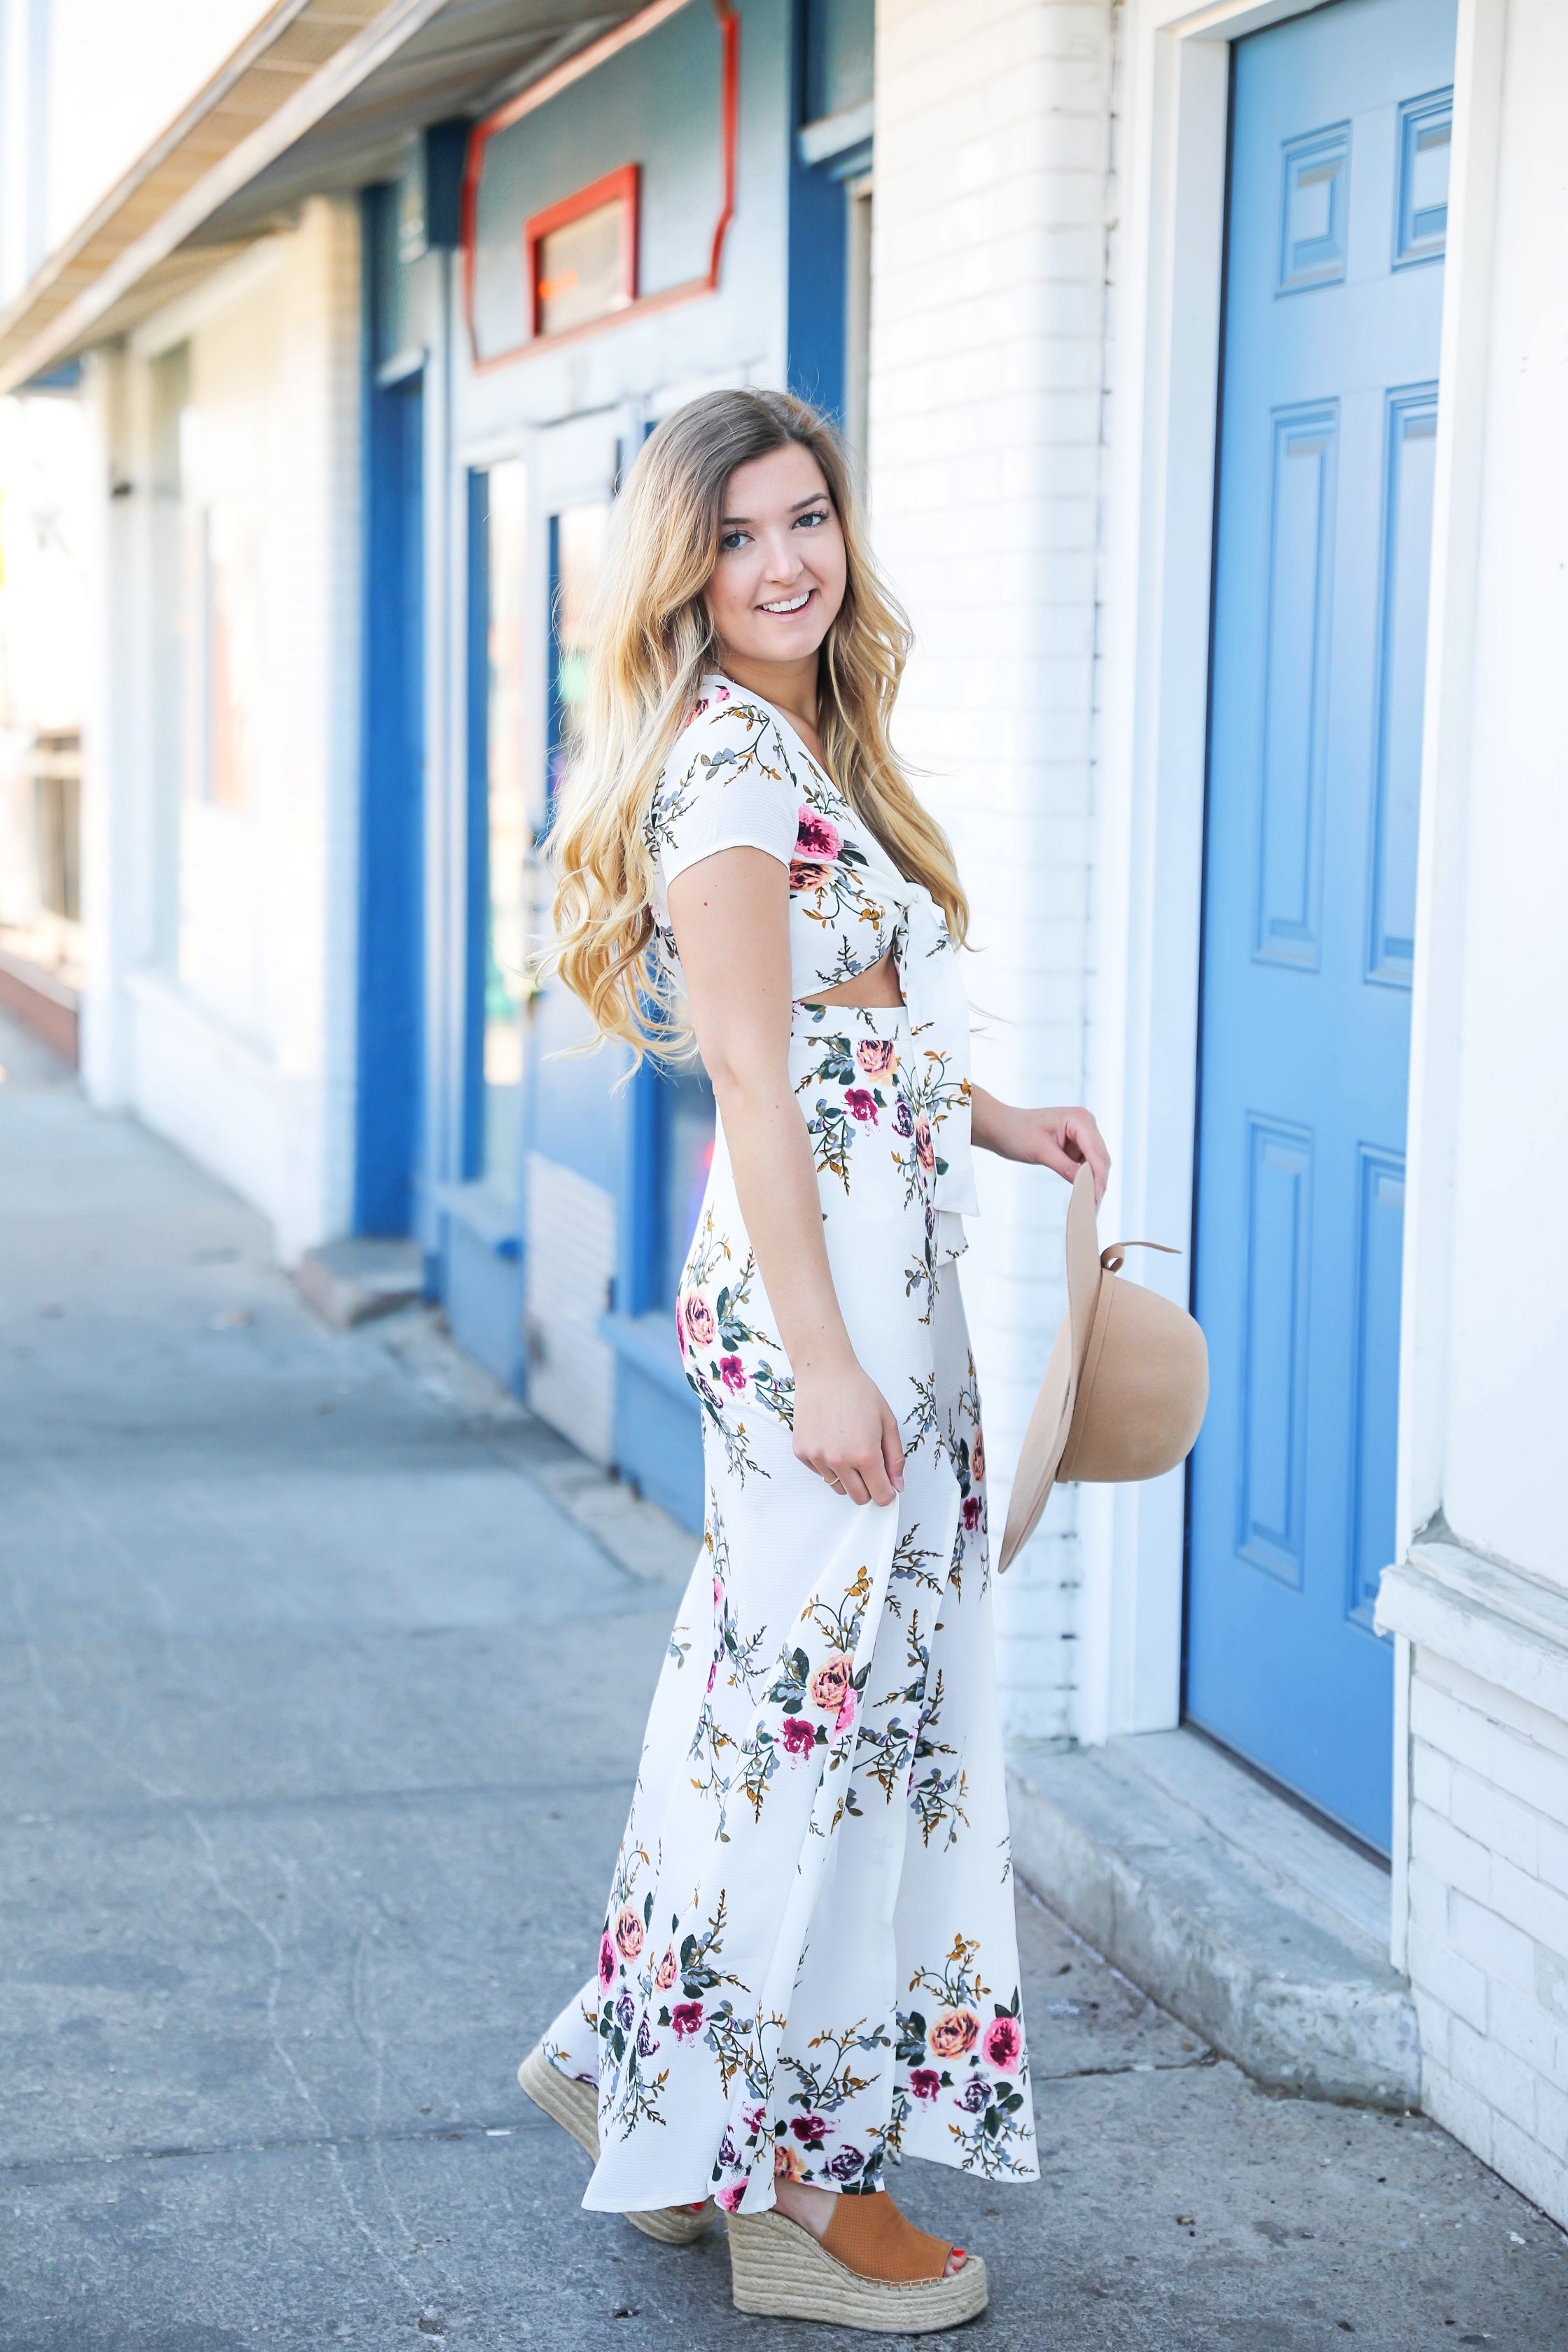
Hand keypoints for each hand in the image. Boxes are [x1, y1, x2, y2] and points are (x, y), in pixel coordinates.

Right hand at [792, 1354, 904, 1505]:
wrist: (825, 1373)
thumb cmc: (858, 1392)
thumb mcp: (888, 1422)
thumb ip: (895, 1458)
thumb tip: (897, 1485)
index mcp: (865, 1454)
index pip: (880, 1496)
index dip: (887, 1493)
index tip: (887, 1485)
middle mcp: (839, 1461)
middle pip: (859, 1498)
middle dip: (869, 1488)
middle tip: (870, 1466)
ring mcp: (818, 1458)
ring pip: (838, 1487)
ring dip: (848, 1476)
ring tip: (849, 1447)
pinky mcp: (802, 1453)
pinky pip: (820, 1473)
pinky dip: (829, 1465)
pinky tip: (832, 1440)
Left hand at [972, 1093, 1111, 1202]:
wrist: (1001, 1128)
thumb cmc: (1016, 1132)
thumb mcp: (1040, 1151)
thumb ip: (1065, 1167)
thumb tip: (1085, 1187)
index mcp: (1079, 1119)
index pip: (1096, 1151)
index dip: (1098, 1176)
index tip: (1096, 1198)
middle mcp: (1085, 1124)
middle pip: (1100, 1158)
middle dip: (1098, 1182)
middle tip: (1093, 1208)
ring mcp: (1082, 1135)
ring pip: (1097, 1163)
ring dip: (1094, 1183)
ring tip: (1090, 1206)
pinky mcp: (1076, 1145)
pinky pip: (1087, 1165)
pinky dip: (1086, 1179)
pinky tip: (1083, 1195)